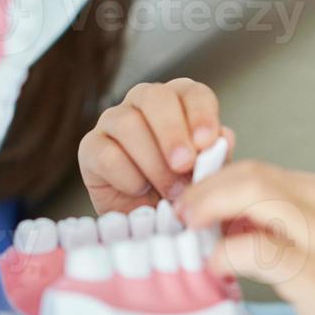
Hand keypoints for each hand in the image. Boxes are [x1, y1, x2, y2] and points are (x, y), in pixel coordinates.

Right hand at [78, 78, 234, 214]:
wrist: (150, 221)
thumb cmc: (182, 190)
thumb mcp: (206, 175)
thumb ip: (216, 156)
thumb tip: (224, 137)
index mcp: (179, 101)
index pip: (192, 92)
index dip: (201, 114)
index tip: (208, 142)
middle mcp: (144, 103)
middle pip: (155, 97)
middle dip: (172, 132)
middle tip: (185, 164)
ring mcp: (113, 121)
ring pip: (128, 123)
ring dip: (153, 161)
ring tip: (170, 191)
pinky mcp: (90, 148)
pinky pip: (106, 154)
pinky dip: (128, 176)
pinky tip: (141, 190)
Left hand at [175, 161, 314, 314]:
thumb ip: (290, 228)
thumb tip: (232, 223)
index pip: (262, 170)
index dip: (219, 182)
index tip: (196, 201)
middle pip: (251, 174)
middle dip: (206, 190)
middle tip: (181, 213)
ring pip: (252, 194)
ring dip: (209, 209)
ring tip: (189, 231)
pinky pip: (256, 248)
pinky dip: (226, 252)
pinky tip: (215, 266)